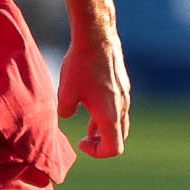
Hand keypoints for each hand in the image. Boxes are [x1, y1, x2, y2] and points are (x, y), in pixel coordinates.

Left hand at [59, 24, 131, 157]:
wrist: (96, 37)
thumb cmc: (81, 66)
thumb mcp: (65, 94)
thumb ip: (65, 113)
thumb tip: (67, 115)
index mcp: (110, 115)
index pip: (114, 149)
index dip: (97, 152)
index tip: (81, 142)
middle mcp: (122, 107)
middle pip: (119, 138)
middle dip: (102, 144)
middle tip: (86, 141)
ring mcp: (125, 95)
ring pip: (119, 122)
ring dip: (104, 129)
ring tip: (88, 131)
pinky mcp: (122, 84)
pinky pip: (118, 108)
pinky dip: (106, 114)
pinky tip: (91, 107)